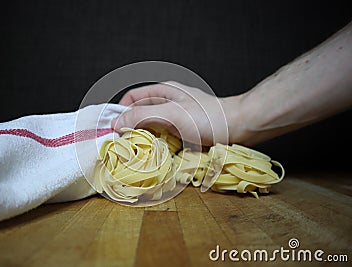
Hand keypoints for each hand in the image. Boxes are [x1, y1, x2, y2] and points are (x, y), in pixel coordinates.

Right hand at [112, 81, 239, 145]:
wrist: (240, 127)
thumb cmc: (208, 117)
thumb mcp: (172, 114)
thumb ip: (143, 116)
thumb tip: (117, 123)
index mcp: (162, 92)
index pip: (131, 98)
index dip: (119, 111)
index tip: (113, 129)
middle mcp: (167, 103)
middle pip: (140, 114)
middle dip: (131, 129)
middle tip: (123, 146)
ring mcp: (176, 118)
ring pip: (151, 128)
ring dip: (143, 140)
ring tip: (137, 154)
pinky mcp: (184, 132)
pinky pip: (164, 138)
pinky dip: (157, 147)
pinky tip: (156, 156)